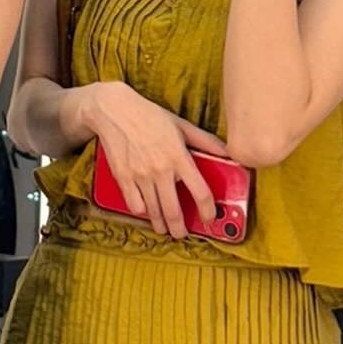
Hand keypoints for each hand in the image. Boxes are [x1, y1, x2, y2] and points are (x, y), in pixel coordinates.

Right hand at [82, 80, 225, 239]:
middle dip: (180, 228)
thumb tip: (228, 153)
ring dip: (161, 224)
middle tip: (182, 233)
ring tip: (164, 228)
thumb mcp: (181, 124)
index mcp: (179, 156)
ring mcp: (141, 175)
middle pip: (174, 210)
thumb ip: (205, 141)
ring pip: (154, 211)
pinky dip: (141, 212)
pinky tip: (145, 211)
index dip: (208, 210)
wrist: (114, 110)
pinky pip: (134, 205)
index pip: (201, 192)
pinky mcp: (123, 177)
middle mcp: (161, 169)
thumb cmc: (149, 116)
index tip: (208, 217)